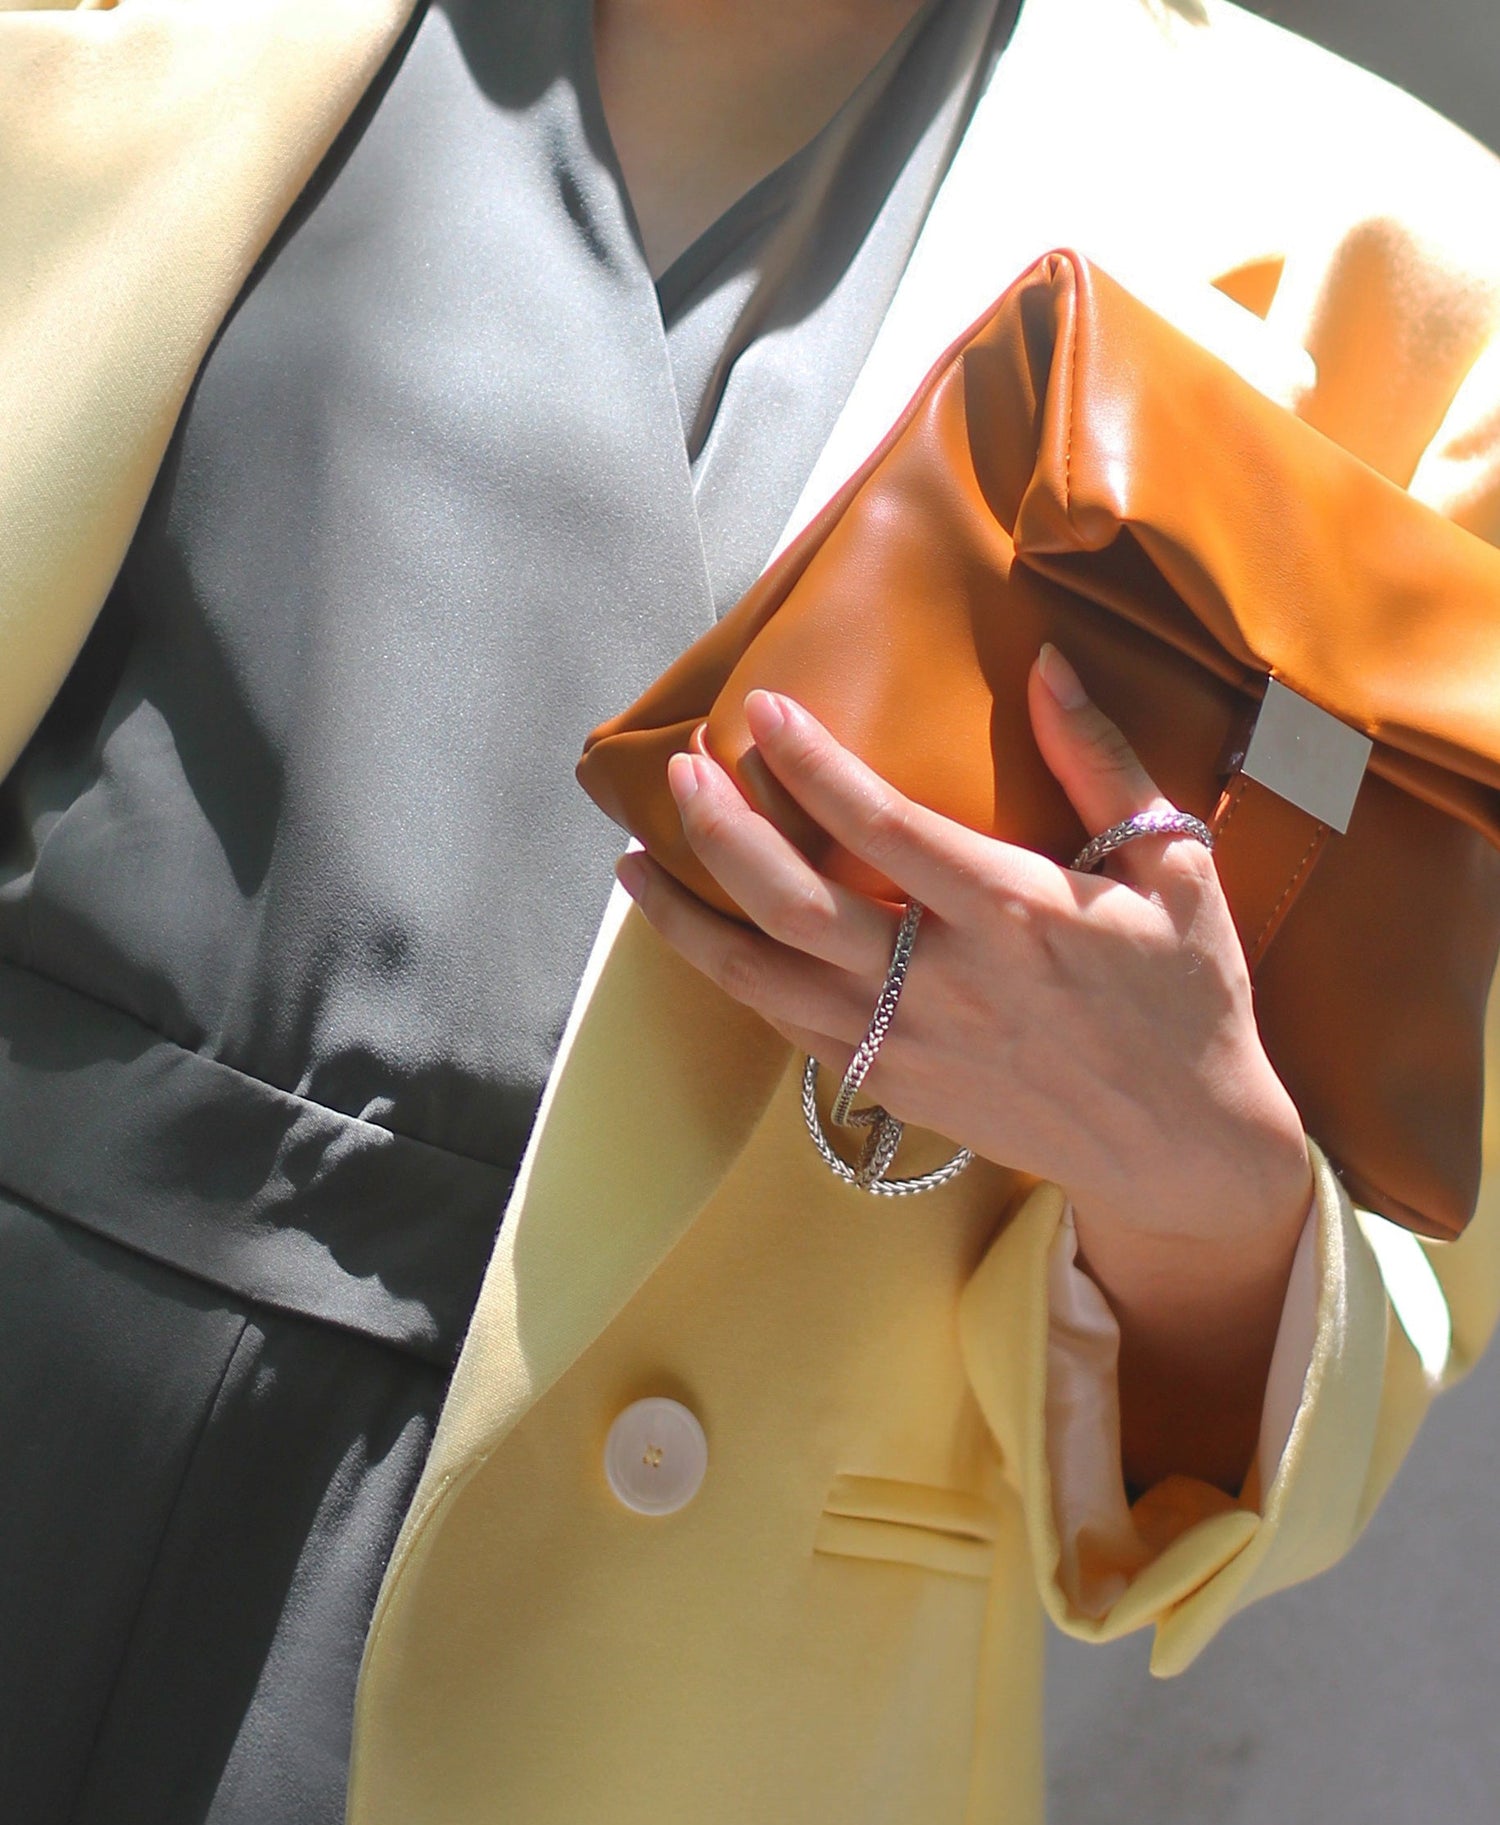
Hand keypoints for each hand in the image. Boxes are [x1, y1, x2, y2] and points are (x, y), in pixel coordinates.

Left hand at [615, 647, 1313, 1491]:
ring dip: (691, 920)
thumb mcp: (1174, 868)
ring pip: (764, 981)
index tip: (763, 710)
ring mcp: (909, 1045)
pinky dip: (737, 982)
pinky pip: (789, 1030)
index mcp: (1012, 913)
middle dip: (721, 833)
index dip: (813, 765)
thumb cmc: (1185, 999)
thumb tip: (1045, 665)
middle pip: (792, 904)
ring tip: (639, 865)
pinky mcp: (894, 1089)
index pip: (883, 827)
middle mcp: (944, 982)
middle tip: (680, 774)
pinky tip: (707, 940)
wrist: (1180, 1149)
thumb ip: (1102, 763)